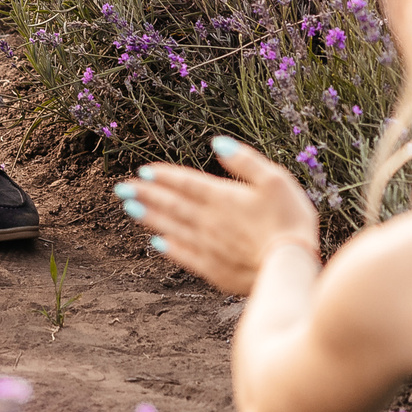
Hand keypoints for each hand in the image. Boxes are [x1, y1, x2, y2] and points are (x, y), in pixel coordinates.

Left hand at [119, 136, 320, 296]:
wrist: (290, 266)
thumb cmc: (289, 220)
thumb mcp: (275, 180)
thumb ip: (245, 161)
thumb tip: (218, 142)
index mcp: (222, 197)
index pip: (187, 182)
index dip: (164, 176)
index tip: (143, 171)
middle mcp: (209, 221)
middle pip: (172, 204)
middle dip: (146, 194)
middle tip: (122, 188)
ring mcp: (208, 246)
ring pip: (172, 228)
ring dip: (150, 217)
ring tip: (130, 208)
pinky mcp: (213, 269)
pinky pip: (184, 256)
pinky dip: (169, 248)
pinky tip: (157, 243)